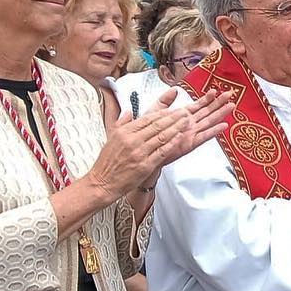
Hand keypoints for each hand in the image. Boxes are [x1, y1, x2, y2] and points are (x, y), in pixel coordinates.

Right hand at [85, 88, 235, 202]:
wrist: (103, 182)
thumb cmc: (108, 161)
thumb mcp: (111, 137)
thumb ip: (122, 123)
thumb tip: (129, 111)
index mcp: (125, 132)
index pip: (148, 118)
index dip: (163, 113)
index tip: (174, 108)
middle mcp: (132, 140)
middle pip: (157, 125)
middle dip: (174, 117)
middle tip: (186, 111)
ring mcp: (139, 153)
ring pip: (162, 136)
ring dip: (176, 128)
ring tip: (187, 121)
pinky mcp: (145, 165)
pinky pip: (162, 152)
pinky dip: (172, 143)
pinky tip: (180, 137)